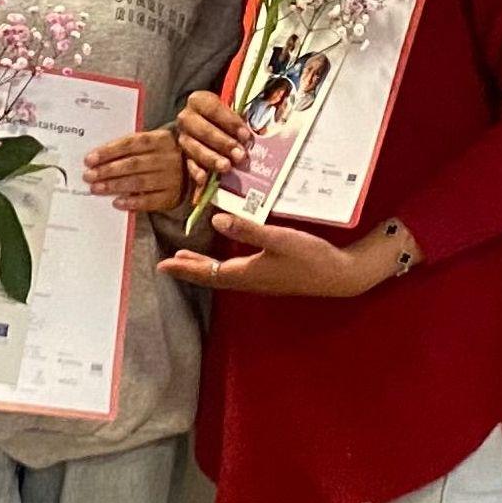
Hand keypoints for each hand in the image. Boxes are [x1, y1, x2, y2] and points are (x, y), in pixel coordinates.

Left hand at [85, 126, 189, 214]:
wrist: (190, 169)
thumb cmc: (161, 154)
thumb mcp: (151, 143)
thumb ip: (129, 147)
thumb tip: (98, 157)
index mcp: (161, 139)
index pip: (131, 143)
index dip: (109, 151)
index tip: (90, 159)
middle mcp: (168, 158)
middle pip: (132, 164)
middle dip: (107, 170)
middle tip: (89, 176)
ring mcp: (172, 178)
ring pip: (139, 182)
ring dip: (114, 186)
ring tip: (96, 188)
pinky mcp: (172, 196)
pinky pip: (149, 201)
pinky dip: (132, 202)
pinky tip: (117, 202)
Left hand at [159, 210, 394, 298]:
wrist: (339, 275)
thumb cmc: (310, 257)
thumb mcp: (278, 239)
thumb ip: (247, 229)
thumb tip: (215, 222)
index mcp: (247, 273)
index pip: (207, 272)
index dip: (184, 268)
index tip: (162, 266)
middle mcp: (250, 280)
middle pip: (212, 276)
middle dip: (190, 269)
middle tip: (168, 264)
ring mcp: (262, 280)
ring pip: (224, 274)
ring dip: (204, 267)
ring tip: (189, 260)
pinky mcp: (272, 276)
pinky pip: (237, 273)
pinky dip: (222, 265)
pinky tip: (227, 257)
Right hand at [173, 89, 251, 189]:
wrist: (207, 123)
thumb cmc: (224, 117)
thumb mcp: (230, 112)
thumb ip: (239, 120)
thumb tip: (251, 137)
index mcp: (198, 100)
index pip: (213, 108)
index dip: (230, 122)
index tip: (246, 135)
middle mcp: (186, 118)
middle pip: (203, 130)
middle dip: (223, 143)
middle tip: (240, 155)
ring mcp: (183, 137)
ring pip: (195, 148)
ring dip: (212, 158)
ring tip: (227, 167)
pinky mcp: (183, 154)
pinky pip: (188, 163)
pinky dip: (196, 171)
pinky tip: (204, 179)